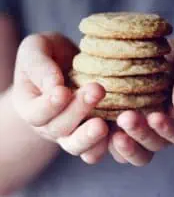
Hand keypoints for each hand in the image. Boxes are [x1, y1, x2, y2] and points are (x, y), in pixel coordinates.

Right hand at [12, 33, 108, 163]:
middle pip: (60, 129)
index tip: (63, 91)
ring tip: (102, 125)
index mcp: (31, 106)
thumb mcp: (36, 49)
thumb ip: (39, 65)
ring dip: (90, 137)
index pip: (36, 113)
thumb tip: (54, 86)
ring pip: (77, 146)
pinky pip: (97, 147)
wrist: (68, 62)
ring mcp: (71, 131)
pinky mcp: (92, 132)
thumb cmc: (50, 54)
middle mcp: (49, 124)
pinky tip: (119, 133)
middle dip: (78, 111)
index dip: (49, 106)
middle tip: (96, 91)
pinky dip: (107, 143)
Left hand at [109, 39, 173, 165]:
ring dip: (123, 146)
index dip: (170, 130)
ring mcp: (142, 131)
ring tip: (110, 131)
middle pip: (154, 145)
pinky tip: (94, 125)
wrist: (164, 61)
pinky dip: (105, 141)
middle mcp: (163, 132)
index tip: (156, 117)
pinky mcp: (122, 126)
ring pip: (134, 151)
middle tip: (126, 118)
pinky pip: (114, 142)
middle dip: (140, 135)